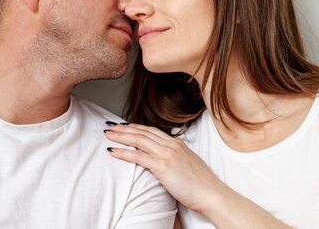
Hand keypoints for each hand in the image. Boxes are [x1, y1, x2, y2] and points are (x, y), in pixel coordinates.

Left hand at [105, 123, 223, 212]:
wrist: (210, 193)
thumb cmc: (201, 184)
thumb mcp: (187, 164)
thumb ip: (175, 158)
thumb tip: (166, 160)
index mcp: (177, 143)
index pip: (151, 130)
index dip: (136, 127)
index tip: (124, 125)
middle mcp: (171, 145)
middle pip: (142, 131)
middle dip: (124, 128)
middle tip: (110, 126)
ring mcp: (166, 154)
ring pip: (138, 140)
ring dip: (121, 136)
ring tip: (108, 135)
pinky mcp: (162, 166)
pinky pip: (138, 156)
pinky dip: (124, 152)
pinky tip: (113, 152)